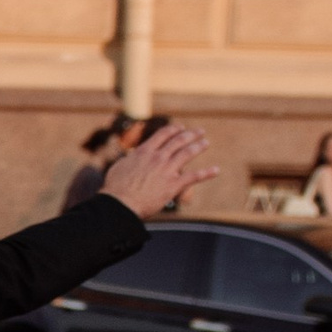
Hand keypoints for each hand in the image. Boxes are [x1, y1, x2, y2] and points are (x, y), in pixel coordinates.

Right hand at [102, 122, 216, 220]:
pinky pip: (194, 177)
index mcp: (144, 152)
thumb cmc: (115, 188)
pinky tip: (216, 170)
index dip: (173, 129)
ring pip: (187, 153)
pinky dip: (207, 173)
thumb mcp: (120, 167)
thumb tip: (133, 157)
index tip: (180, 128)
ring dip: (198, 146)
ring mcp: (167, 170)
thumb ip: (131, 160)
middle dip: (191, 134)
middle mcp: (158, 157)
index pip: (162, 135)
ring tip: (205, 143)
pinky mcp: (174, 185)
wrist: (120, 203)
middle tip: (199, 131)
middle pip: (178, 140)